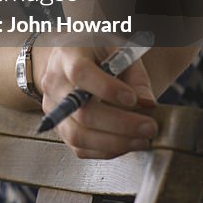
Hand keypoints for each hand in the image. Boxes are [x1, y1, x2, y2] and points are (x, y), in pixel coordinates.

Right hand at [34, 44, 157, 158]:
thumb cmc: (98, 53)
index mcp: (68, 54)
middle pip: (82, 112)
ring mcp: (53, 107)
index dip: (106, 89)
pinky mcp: (59, 127)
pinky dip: (106, 150)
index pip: (80, 73)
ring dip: (115, 142)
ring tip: (142, 139)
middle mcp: (55, 82)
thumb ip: (136, 75)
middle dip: (120, 124)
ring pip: (78, 135)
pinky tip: (126, 143)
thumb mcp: (119, 51)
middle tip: (149, 127)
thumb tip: (147, 103)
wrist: (73, 60)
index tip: (133, 99)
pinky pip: (79, 147)